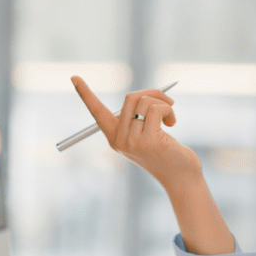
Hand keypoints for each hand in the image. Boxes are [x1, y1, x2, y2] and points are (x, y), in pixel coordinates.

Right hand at [71, 76, 201, 188]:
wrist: (181, 178)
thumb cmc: (166, 153)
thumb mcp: (147, 135)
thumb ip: (139, 118)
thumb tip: (144, 94)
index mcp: (115, 138)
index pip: (96, 112)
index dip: (85, 94)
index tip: (74, 77)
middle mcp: (120, 141)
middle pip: (130, 98)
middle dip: (152, 93)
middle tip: (167, 102)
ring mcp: (133, 142)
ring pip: (145, 102)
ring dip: (164, 103)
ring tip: (171, 117)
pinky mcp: (149, 141)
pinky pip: (157, 109)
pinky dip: (168, 109)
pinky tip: (173, 123)